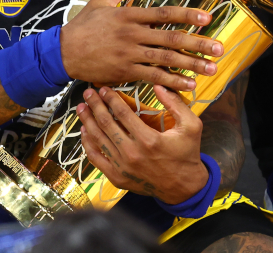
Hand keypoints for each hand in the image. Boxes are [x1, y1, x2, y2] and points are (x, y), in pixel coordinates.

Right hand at [60, 0, 223, 90]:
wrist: (62, 52)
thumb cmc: (83, 26)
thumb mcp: (101, 2)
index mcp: (129, 14)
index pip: (164, 13)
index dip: (187, 15)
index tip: (207, 17)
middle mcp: (132, 34)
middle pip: (171, 38)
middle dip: (198, 43)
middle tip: (219, 48)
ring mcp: (129, 54)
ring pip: (166, 59)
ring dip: (191, 65)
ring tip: (211, 68)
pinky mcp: (125, 72)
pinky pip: (153, 78)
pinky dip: (172, 82)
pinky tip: (189, 85)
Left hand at [78, 84, 207, 202]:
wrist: (183, 187)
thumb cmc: (187, 154)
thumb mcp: (191, 125)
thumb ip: (175, 103)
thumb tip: (158, 85)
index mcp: (148, 139)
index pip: (122, 113)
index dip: (110, 98)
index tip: (104, 89)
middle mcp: (132, 153)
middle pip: (106, 124)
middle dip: (95, 106)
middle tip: (88, 93)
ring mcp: (122, 167)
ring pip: (98, 139)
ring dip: (87, 121)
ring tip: (81, 108)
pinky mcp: (117, 177)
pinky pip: (96, 158)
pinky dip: (88, 144)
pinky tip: (85, 131)